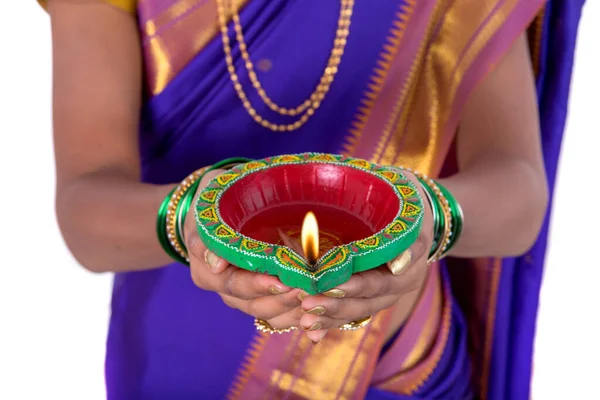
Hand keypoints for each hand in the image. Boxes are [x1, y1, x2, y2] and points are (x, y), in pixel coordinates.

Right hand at [183, 169, 303, 329]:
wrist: (226, 207)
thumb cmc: (218, 201)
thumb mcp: (206, 209)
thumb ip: (207, 234)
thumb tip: (215, 263)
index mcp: (208, 272)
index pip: (234, 285)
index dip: (258, 285)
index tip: (282, 282)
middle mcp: (226, 290)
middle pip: (254, 304)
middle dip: (282, 299)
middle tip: (308, 289)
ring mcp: (246, 297)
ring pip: (269, 314)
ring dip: (294, 308)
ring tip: (317, 296)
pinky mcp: (264, 298)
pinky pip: (281, 314)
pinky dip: (299, 312)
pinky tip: (320, 305)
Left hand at [298, 171, 433, 342]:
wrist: (415, 217)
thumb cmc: (405, 201)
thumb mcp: (411, 204)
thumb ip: (406, 232)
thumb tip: (398, 263)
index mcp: (411, 263)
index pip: (382, 280)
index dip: (358, 285)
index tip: (334, 286)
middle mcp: (399, 284)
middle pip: (367, 300)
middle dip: (336, 304)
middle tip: (307, 304)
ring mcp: (384, 293)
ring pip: (358, 310)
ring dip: (330, 317)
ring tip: (304, 321)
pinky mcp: (369, 296)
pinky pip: (351, 314)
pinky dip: (330, 322)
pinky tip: (310, 332)